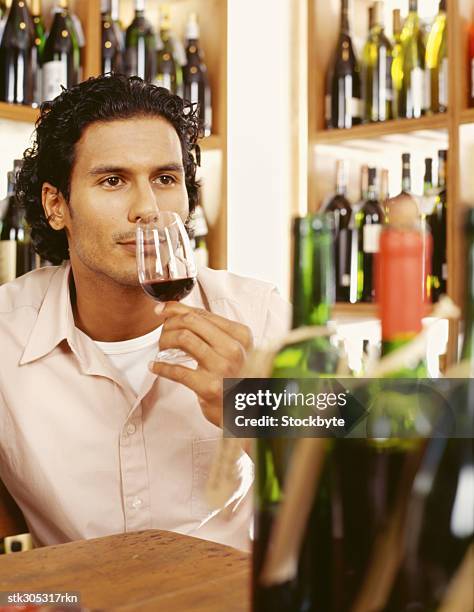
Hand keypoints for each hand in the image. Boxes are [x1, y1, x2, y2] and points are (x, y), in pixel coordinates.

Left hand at [149, 302, 252, 426]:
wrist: (246, 412)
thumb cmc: (234, 378)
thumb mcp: (232, 349)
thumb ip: (210, 330)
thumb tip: (176, 310)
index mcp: (240, 335)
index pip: (202, 313)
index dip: (176, 309)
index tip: (161, 310)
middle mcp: (234, 348)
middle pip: (191, 321)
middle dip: (169, 323)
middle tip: (162, 333)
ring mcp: (222, 367)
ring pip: (183, 338)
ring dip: (165, 341)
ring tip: (161, 348)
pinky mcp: (209, 387)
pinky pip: (177, 370)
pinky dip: (161, 366)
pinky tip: (155, 367)